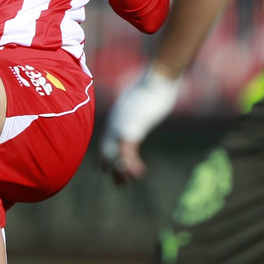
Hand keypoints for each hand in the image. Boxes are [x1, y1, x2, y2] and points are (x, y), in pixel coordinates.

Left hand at [100, 64, 180, 183]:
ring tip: (124, 184)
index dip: (105, 153)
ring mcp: (121, 126)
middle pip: (107, 148)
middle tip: (119, 183)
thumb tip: (145, 100)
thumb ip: (139, 102)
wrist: (159, 79)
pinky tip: (141, 173)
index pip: (106, 137)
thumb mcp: (143, 94)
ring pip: (113, 154)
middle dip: (111, 166)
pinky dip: (132, 165)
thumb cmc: (155, 82)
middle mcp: (115, 121)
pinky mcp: (131, 130)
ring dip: (120, 171)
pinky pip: (127, 152)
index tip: (104, 167)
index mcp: (118, 114)